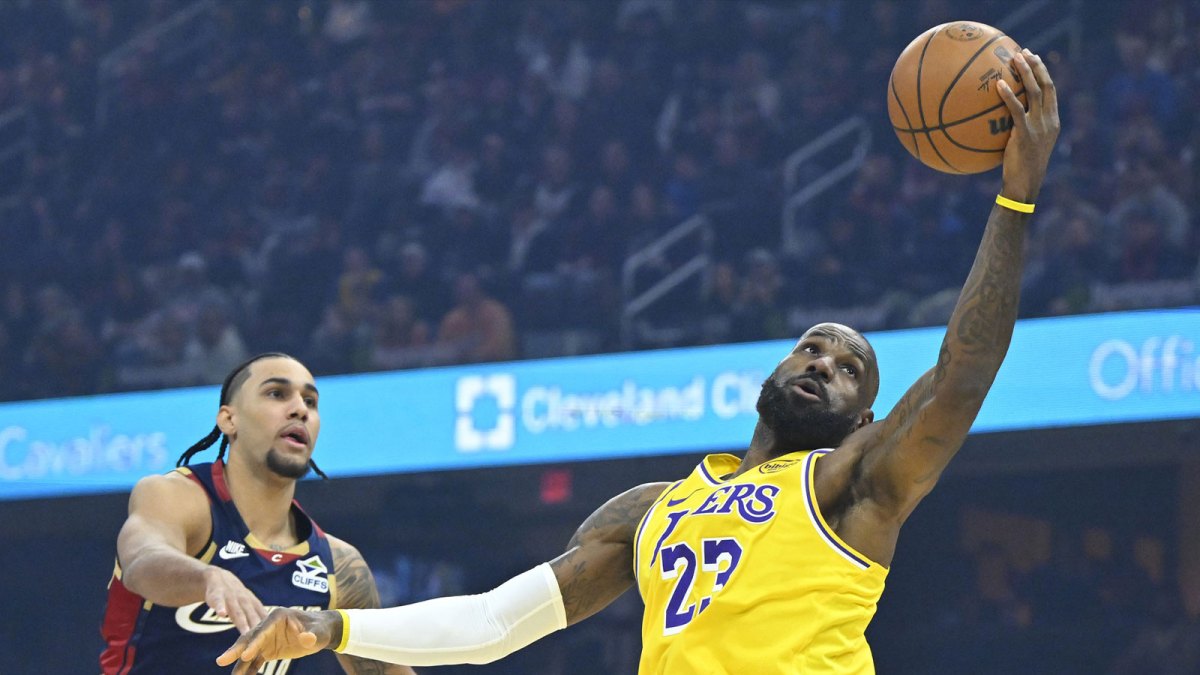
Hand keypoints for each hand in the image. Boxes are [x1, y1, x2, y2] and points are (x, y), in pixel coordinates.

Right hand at [203, 566, 267, 633]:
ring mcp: (231, 597)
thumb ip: (256, 617)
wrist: (218, 576)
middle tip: (261, 641)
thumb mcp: (247, 604)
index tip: (273, 639)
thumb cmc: (236, 596)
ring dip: (241, 621)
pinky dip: (220, 607)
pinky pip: (219, 601)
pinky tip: (221, 614)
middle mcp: (244, 600)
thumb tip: (267, 635)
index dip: (267, 627)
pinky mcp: (217, 594)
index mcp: (253, 604)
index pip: (262, 616)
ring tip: (245, 632)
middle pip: (251, 616)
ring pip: (237, 611)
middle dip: (257, 627)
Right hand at [216, 608, 339, 672]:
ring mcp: (266, 638)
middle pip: (249, 639)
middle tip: (221, 661)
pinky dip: (249, 669)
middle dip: (236, 651)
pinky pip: (256, 661)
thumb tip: (307, 638)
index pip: (263, 630)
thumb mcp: (319, 632)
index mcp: (278, 616)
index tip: (246, 654)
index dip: (254, 642)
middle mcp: (268, 626)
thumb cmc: (320, 628)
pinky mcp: (268, 649)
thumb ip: (312, 635)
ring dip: (240, 664)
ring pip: (249, 652)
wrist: (321, 632)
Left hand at [997, 49, 1059, 202]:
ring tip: (1014, 59)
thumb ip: (1020, 128)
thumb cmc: (1020, 168)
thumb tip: (1000, 118)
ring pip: (1035, 92)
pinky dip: (1008, 95)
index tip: (1033, 59)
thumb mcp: (1024, 145)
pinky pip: (1016, 109)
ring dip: (1025, 73)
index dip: (1043, 73)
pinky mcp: (1026, 134)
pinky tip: (997, 85)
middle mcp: (1050, 121)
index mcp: (1052, 121)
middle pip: (1046, 86)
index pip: (1051, 91)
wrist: (1024, 186)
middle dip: (1036, 66)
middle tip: (1024, 52)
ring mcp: (1040, 126)